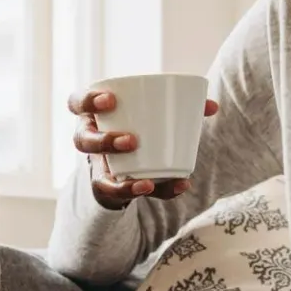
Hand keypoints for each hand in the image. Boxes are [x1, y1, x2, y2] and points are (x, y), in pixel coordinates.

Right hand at [69, 89, 218, 210]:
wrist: (128, 166)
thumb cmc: (141, 131)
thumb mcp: (152, 116)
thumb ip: (180, 110)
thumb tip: (212, 106)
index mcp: (94, 115)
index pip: (77, 103)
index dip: (88, 100)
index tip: (111, 100)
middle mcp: (89, 140)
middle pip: (81, 140)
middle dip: (103, 141)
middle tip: (132, 141)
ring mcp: (97, 165)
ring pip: (95, 170)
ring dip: (123, 177)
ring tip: (144, 173)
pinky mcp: (107, 186)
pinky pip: (115, 191)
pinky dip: (133, 189)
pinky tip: (152, 187)